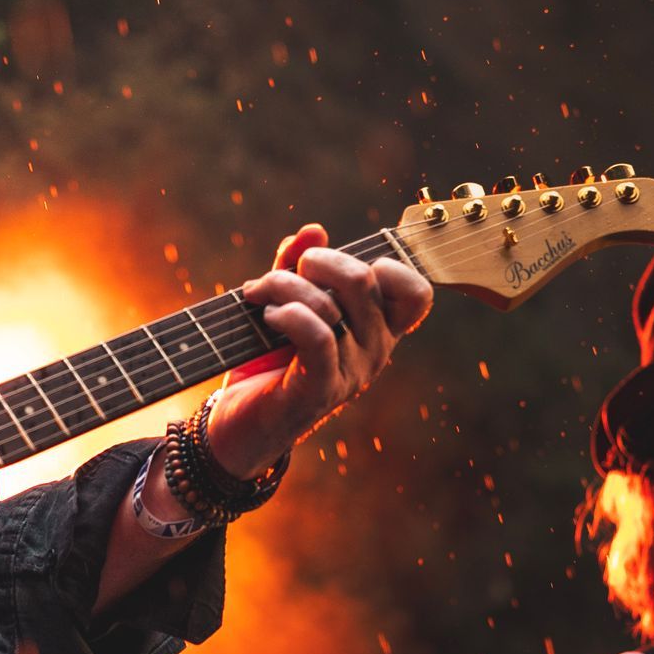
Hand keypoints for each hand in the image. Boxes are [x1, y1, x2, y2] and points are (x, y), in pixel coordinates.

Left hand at [208, 222, 431, 477]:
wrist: (237, 423)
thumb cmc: (265, 359)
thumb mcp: (284, 302)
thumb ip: (297, 264)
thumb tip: (313, 229)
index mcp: (377, 328)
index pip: (416, 292)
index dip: (387, 264)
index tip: (340, 266)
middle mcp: (375, 351)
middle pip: (365, 279)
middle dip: (317, 260)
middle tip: (284, 273)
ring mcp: (352, 373)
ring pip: (331, 304)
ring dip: (283, 286)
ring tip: (257, 295)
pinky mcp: (321, 390)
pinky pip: (317, 336)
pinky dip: (287, 315)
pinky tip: (267, 318)